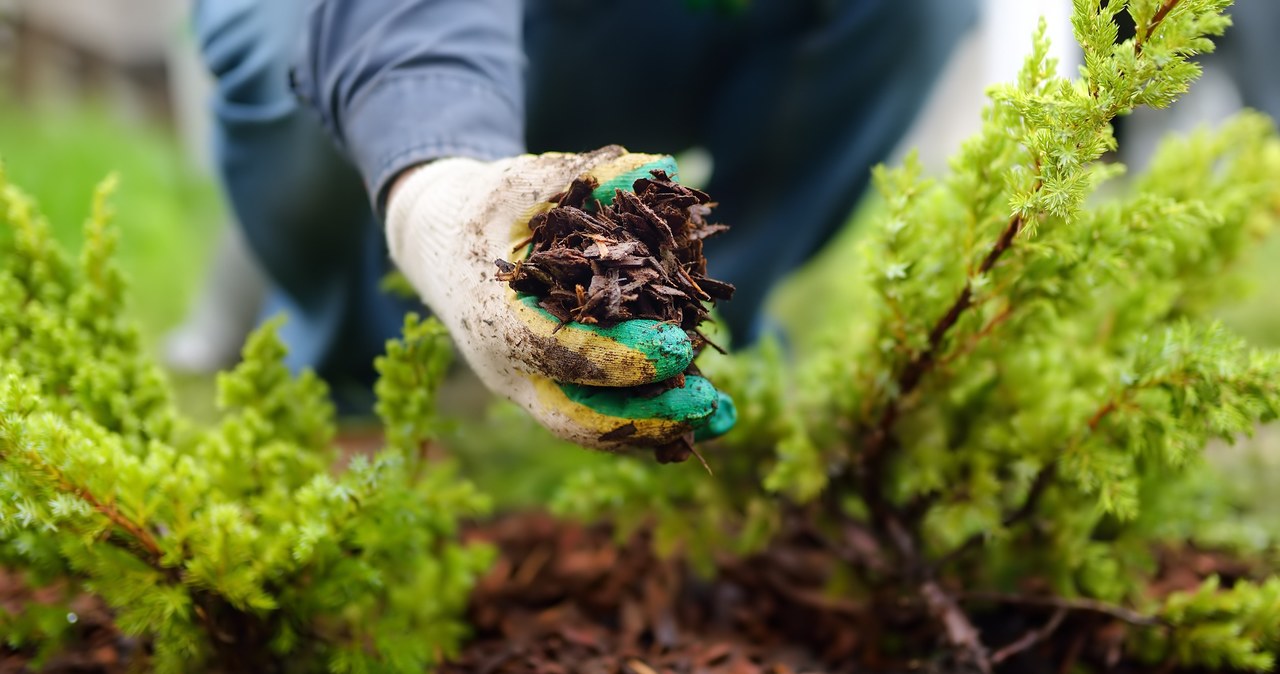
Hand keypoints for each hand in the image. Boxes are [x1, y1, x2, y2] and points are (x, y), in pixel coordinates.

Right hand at [385, 146, 734, 450]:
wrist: (438, 243)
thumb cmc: (486, 207)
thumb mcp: (526, 180)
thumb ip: (590, 175)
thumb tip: (660, 168)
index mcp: (493, 316)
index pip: (558, 351)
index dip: (621, 355)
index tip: (679, 347)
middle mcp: (506, 367)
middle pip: (576, 416)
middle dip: (645, 417)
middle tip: (707, 401)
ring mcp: (526, 388)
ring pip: (592, 429)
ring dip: (658, 429)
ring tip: (722, 418)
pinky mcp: (549, 392)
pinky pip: (601, 419)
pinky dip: (653, 422)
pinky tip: (710, 416)